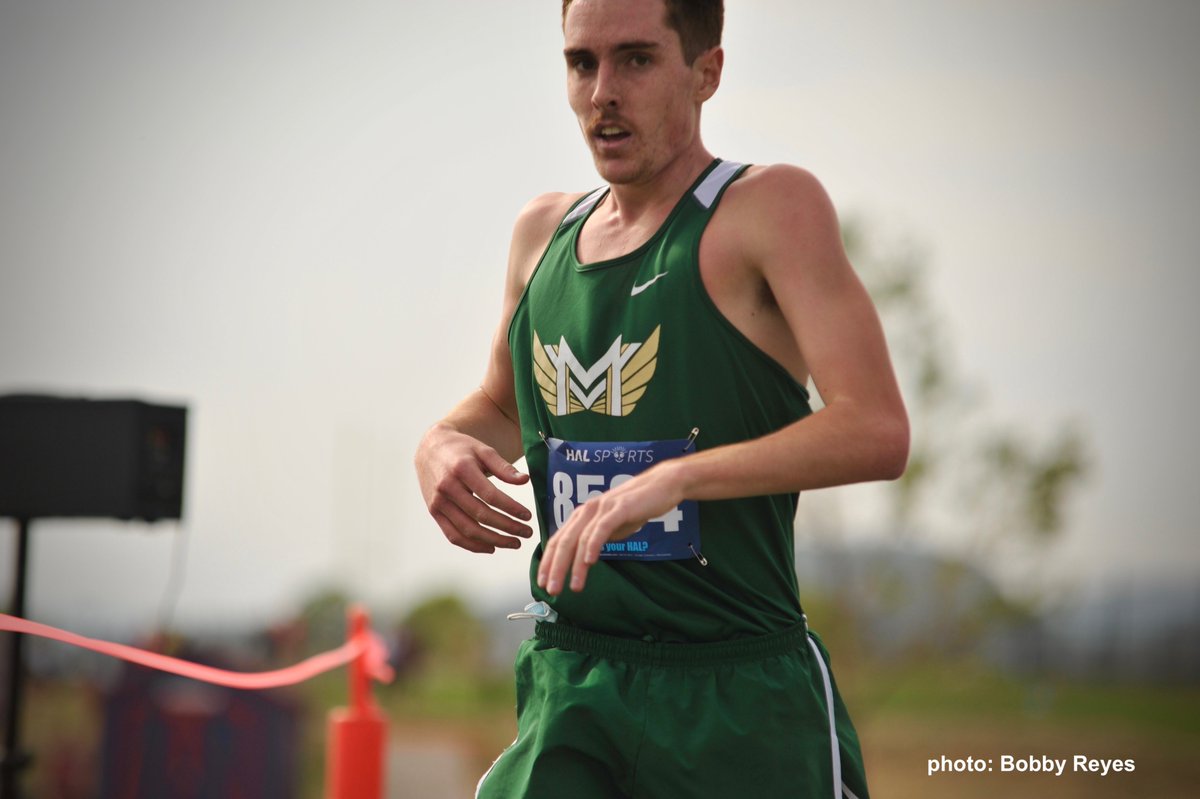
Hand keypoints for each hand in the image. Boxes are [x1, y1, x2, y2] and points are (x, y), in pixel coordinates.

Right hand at [416, 424, 532, 552]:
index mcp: (462, 469)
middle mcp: (447, 487)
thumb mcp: (483, 451)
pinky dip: (473, 545)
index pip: (490, 495)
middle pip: (480, 515)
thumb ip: (503, 467)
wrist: (429, 450)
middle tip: (526, 532)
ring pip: (468, 530)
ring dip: (494, 540)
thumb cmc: (461, 449)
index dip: (511, 508)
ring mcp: (438, 502)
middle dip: (507, 527)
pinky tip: (491, 547)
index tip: (528, 516)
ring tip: (514, 543)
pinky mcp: (434, 512)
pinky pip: (453, 535)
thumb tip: (525, 480)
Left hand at [537, 461, 685, 595]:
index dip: (547, 562)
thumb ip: (595, 539)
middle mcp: (586, 511)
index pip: (558, 541)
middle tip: (551, 590)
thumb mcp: (610, 526)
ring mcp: (602, 508)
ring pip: (581, 538)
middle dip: (555, 568)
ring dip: (575, 565)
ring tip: (574, 586)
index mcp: (582, 516)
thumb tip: (583, 559)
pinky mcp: (619, 508)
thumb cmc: (636, 507)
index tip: (541, 583)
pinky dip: (593, 545)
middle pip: (563, 542)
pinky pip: (602, 528)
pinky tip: (589, 562)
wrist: (662, 485)